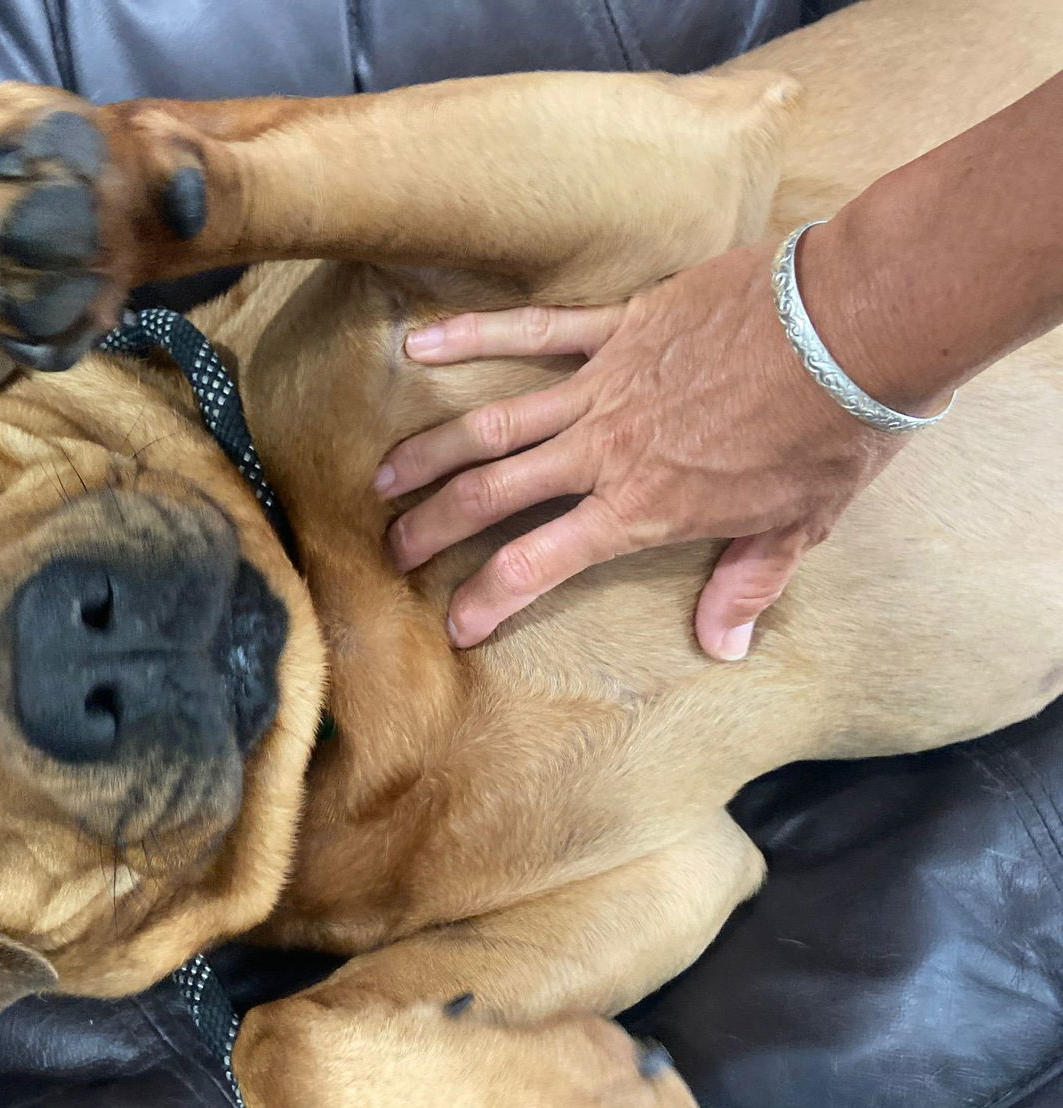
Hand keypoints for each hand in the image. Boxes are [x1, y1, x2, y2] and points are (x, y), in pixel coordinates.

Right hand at [376, 237, 912, 658]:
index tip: (455, 624)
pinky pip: (532, 332)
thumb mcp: (796, 526)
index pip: (538, 564)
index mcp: (642, 508)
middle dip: (433, 526)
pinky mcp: (617, 328)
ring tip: (383, 476)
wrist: (855, 327)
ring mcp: (602, 386)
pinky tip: (418, 343)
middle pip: (493, 495)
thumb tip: (723, 648)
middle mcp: (604, 453)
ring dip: (430, 452)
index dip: (488, 599)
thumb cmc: (832, 432)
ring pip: (493, 423)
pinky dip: (472, 336)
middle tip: (394, 549)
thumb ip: (745, 586)